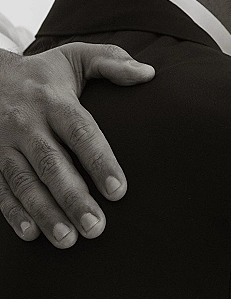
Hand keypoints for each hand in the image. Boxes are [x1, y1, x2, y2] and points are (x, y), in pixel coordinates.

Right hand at [0, 45, 154, 247]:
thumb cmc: (43, 75)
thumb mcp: (75, 59)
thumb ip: (111, 62)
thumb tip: (148, 74)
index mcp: (54, 101)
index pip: (81, 132)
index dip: (100, 161)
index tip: (118, 191)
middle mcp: (27, 123)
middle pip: (52, 164)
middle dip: (73, 198)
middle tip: (96, 228)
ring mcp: (3, 143)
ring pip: (24, 182)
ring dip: (45, 213)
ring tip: (68, 240)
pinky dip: (13, 213)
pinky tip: (31, 234)